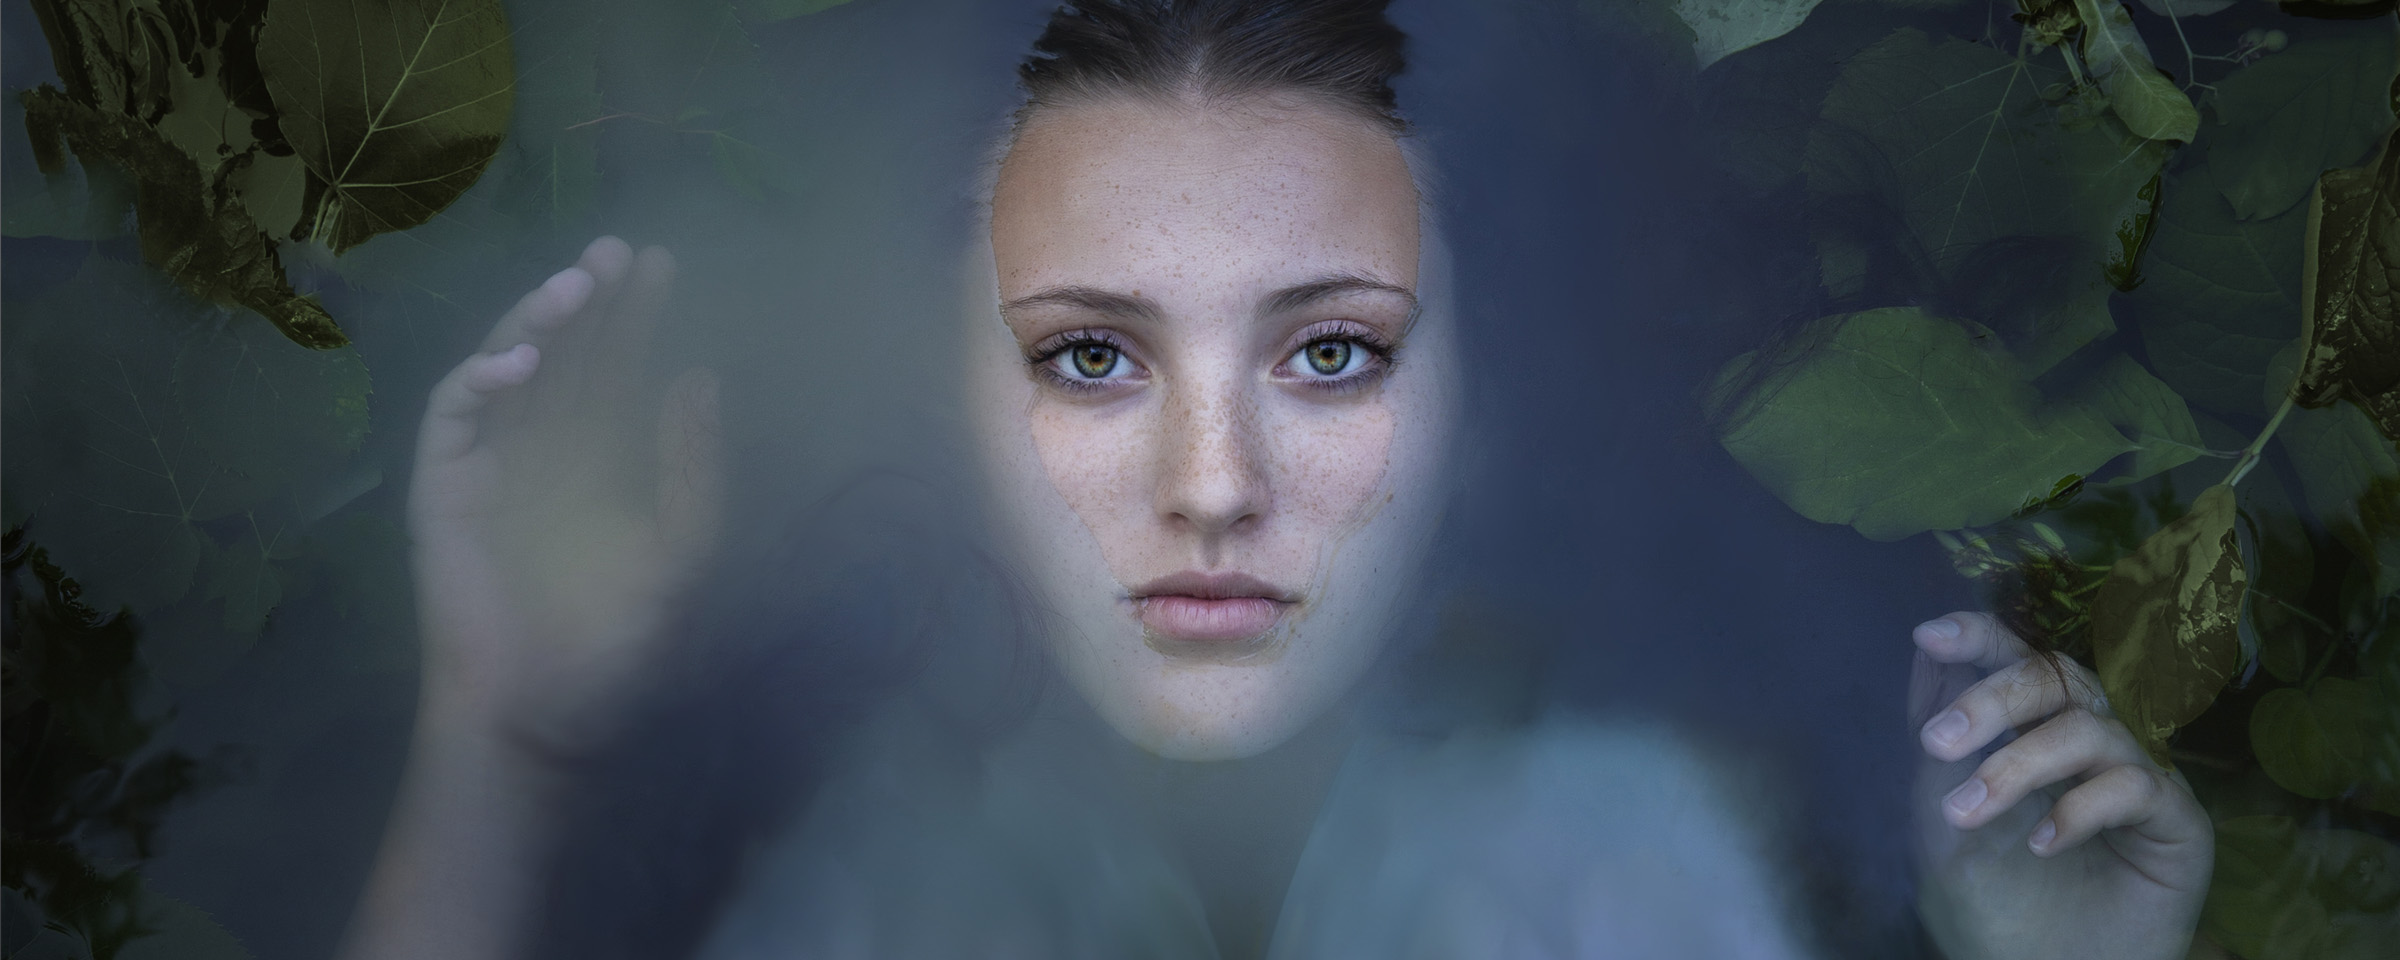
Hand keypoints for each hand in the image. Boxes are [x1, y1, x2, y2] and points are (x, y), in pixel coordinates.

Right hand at [408, 236, 721, 756]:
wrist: (543, 712)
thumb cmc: (613, 645)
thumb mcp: (681, 554)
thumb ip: (692, 470)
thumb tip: (698, 375)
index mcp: (601, 461)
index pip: (618, 369)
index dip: (637, 317)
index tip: (663, 265)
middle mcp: (544, 449)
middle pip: (567, 354)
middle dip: (590, 300)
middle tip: (617, 250)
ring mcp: (489, 463)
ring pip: (508, 368)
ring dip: (536, 323)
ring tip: (575, 287)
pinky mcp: (441, 488)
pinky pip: (454, 414)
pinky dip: (481, 380)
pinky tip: (523, 362)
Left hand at [1908, 612, 2212, 959]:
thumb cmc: (1994, 904)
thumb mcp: (1943, 818)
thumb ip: (1941, 741)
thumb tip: (1926, 649)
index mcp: (2036, 728)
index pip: (2018, 658)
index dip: (1980, 636)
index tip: (1929, 635)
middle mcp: (2094, 740)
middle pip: (2058, 678)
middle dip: (1990, 699)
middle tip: (1936, 744)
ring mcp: (2140, 775)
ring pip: (2090, 728)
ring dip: (2018, 765)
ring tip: (1965, 811)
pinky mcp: (2179, 822)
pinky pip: (2136, 786)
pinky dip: (2078, 809)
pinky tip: (2041, 846)